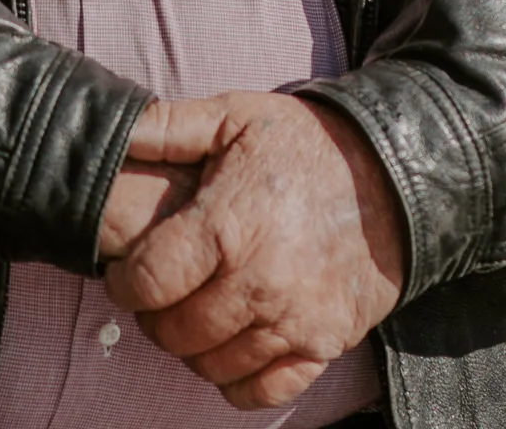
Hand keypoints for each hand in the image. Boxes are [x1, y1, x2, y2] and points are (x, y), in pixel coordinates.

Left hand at [104, 91, 405, 410]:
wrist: (391, 174)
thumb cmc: (304, 144)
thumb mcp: (233, 115)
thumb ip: (166, 127)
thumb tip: (114, 131)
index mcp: (226, 226)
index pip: (147, 282)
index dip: (124, 282)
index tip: (126, 272)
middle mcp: (257, 282)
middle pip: (174, 332)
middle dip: (155, 316)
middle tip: (162, 292)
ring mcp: (292, 320)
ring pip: (211, 365)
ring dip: (193, 345)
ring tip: (195, 311)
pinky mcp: (321, 345)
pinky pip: (262, 390)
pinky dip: (238, 378)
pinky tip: (233, 342)